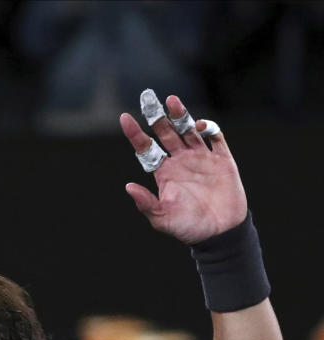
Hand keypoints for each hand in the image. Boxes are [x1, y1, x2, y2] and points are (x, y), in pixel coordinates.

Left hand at [120, 95, 246, 243]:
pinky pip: (216, 138)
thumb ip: (146, 203)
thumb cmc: (188, 228)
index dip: (136, 133)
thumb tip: (128, 187)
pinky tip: (200, 125)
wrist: (220, 233)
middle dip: (157, 116)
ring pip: (188, 130)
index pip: (146, 148)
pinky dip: (209, 128)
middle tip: (148, 98)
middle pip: (166, 132)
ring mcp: (201, 158)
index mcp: (163, 172)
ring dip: (180, 115)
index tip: (125, 117)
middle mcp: (180, 161)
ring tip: (171, 101)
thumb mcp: (162, 218)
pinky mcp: (222, 159)